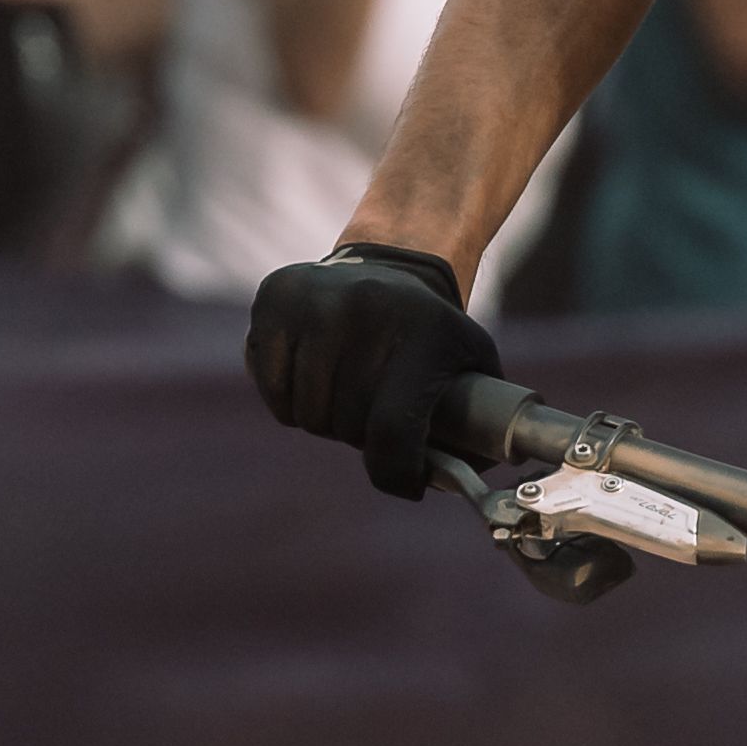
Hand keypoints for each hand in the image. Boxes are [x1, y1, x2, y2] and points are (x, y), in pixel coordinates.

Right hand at [242, 238, 497, 499]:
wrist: (392, 261)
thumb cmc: (432, 332)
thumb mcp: (471, 363)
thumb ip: (477, 425)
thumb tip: (468, 484)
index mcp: (423, 330)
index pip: (392, 431)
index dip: (395, 473)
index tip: (404, 483)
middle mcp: (366, 308)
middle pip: (344, 425)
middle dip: (358, 434)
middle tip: (371, 414)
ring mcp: (314, 300)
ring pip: (303, 411)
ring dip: (322, 417)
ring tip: (343, 392)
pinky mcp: (275, 297)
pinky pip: (269, 386)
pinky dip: (286, 396)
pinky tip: (311, 373)